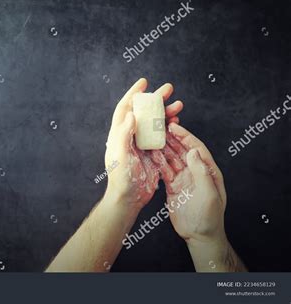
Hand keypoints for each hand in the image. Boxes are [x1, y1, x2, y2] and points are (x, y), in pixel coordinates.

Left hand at [104, 78, 182, 209]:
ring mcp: (142, 144)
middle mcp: (130, 136)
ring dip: (166, 113)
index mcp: (119, 134)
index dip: (133, 94)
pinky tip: (178, 123)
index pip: (125, 108)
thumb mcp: (120, 156)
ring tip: (179, 105)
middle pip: (143, 112)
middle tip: (169, 89)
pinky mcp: (152, 153)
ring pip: (155, 123)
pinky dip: (170, 128)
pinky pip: (162, 136)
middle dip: (156, 100)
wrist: (129, 198)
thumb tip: (131, 114)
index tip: (144, 82)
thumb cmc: (121, 179)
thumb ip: (123, 134)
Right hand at [151, 123, 246, 271]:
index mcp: (208, 171)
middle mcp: (195, 172)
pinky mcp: (173, 186)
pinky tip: (151, 155)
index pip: (196, 148)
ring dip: (163, 149)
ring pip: (172, 159)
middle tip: (160, 128)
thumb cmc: (209, 217)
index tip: (175, 126)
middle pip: (183, 150)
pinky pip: (164, 171)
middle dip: (172, 139)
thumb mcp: (208, 193)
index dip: (186, 136)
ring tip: (153, 138)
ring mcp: (183, 179)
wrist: (199, 235)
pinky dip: (158, 162)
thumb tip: (192, 151)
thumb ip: (201, 171)